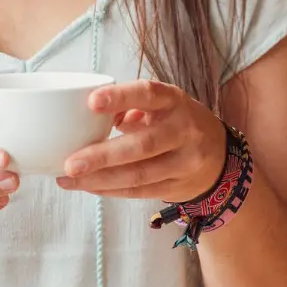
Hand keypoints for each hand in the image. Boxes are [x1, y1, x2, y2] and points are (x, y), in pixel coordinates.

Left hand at [56, 79, 225, 201]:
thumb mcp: (160, 105)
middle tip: (70, 163)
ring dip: (99, 179)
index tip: (91, 102)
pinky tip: (87, 187)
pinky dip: (110, 190)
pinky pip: (139, 191)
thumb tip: (89, 113)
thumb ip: (128, 105)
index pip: (148, 94)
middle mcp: (183, 130)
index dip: (120, 97)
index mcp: (174, 101)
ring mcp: (183, 162)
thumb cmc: (176, 123)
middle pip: (142, 145)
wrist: (219, 158)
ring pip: (138, 175)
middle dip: (102, 156)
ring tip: (67, 179)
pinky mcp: (177, 186)